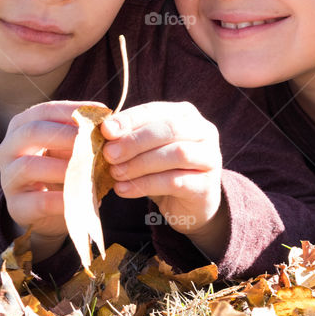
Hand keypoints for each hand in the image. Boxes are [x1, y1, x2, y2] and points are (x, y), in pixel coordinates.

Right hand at [0, 101, 102, 259]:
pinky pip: (38, 201)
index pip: (44, 111)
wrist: (45, 211)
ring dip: (63, 167)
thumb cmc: (59, 169)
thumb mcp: (68, 148)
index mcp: (20, 127)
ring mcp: (8, 178)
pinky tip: (82, 198)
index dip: (72, 110)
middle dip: (66, 135)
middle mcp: (8, 149)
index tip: (101, 113)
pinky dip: (62, 199)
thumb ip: (81, 134)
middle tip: (93, 141)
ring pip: (30, 166)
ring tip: (88, 170)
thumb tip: (109, 121)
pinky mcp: (16, 206)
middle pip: (32, 132)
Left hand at [101, 102, 227, 256]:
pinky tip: (124, 190)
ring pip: (176, 154)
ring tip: (115, 173)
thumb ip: (131, 138)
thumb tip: (104, 132)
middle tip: (109, 154)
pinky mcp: (206, 186)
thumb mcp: (147, 149)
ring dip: (140, 164)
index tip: (106, 130)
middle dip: (135, 141)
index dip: (130, 119)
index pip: (155, 110)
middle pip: (169, 129)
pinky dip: (146, 185)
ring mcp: (210, 158)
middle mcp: (203, 132)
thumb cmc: (164, 170)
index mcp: (185, 115)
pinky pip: (175, 181)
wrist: (189, 205)